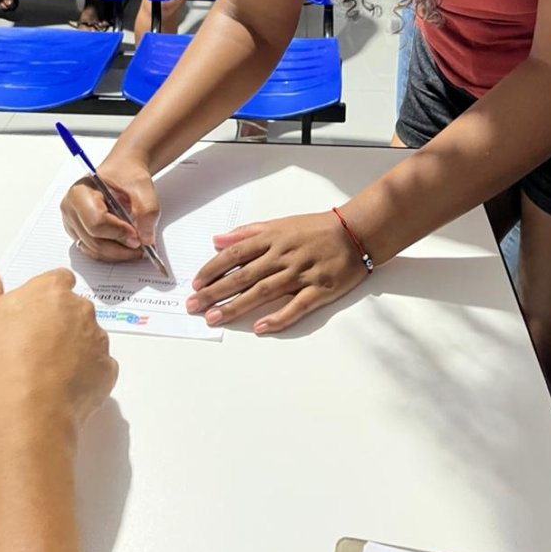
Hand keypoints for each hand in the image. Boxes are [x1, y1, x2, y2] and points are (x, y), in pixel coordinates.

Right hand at [0, 259, 117, 428]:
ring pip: (87, 339)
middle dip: (57, 324)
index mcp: (52, 291)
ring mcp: (98, 342)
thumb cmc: (0, 361)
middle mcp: (81, 310)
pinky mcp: (106, 372)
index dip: (42, 297)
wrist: (26, 411)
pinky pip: (97, 369)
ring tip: (41, 373)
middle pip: (73, 310)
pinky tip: (59, 389)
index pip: (56, 280)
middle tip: (29, 347)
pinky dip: (83, 376)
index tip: (27, 314)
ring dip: (71, 350)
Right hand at [60, 154, 158, 261]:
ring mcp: (73, 224)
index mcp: (79, 192)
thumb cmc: (126, 174)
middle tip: (143, 245)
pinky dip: (113, 254)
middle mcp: (71, 210)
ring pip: (94, 251)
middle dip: (121, 247)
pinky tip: (127, 246)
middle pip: (94, 241)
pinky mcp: (80, 234)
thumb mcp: (142, 185)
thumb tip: (146, 238)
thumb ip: (147, 210)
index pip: (96, 222)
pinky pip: (94, 252)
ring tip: (137, 247)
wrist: (122, 173)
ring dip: (118, 253)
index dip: (119, 232)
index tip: (138, 235)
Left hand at [186, 211, 369, 333]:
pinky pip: (296, 306)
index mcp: (273, 238)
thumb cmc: (316, 228)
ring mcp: (302, 273)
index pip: (235, 254)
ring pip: (263, 292)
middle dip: (215, 292)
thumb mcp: (280, 223)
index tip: (196, 284)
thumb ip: (248, 233)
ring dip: (237, 306)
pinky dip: (278, 318)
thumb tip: (217, 240)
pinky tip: (260, 328)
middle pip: (244, 276)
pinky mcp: (320, 289)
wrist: (356, 232)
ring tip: (215, 317)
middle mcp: (283, 256)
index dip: (213, 269)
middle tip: (194, 305)